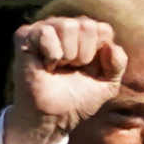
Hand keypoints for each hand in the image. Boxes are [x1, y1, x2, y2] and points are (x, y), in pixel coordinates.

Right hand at [6, 17, 127, 143]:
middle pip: (87, 25)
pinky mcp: (25, 36)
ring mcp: (45, 29)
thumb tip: (110, 45)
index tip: (87, 69)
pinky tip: (45, 65)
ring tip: (58, 67)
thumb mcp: (107, 85)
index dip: (98, 54)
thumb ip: (118, 64)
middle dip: (83, 55)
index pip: (103, 29)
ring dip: (66, 55)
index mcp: (87, 34)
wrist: (52, 117)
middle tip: (71, 69)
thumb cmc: (77, 99)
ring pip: (67, 26)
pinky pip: (45, 32)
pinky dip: (50, 54)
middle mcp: (66, 27)